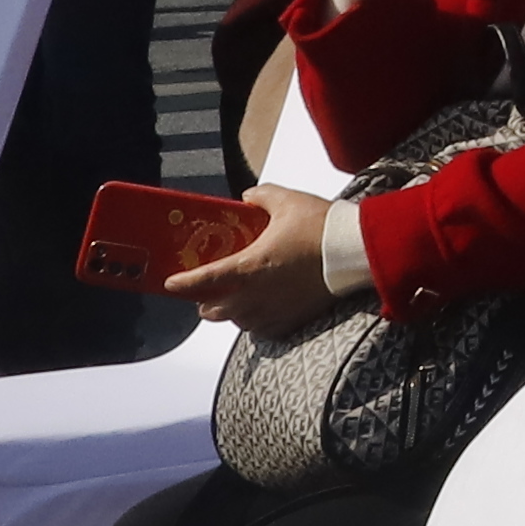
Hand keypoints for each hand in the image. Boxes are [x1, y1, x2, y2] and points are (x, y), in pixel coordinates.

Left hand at [160, 185, 343, 330]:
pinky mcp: (289, 321)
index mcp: (247, 267)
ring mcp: (270, 312)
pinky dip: (256, 320)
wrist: (355, 253)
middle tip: (209, 289)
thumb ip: (262, 196)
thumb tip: (248, 196)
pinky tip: (262, 308)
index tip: (169, 283)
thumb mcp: (289, 201)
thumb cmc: (321, 228)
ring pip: (235, 321)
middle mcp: (252, 296)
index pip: (202, 281)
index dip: (181, 283)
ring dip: (231, 311)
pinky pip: (261, 329)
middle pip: (212, 311)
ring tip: (238, 297)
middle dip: (205, 301)